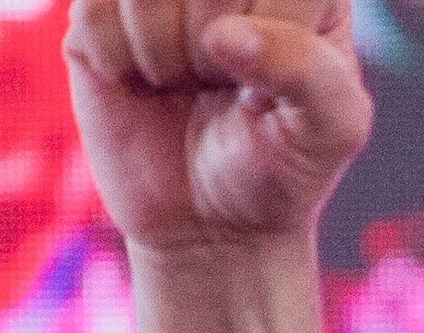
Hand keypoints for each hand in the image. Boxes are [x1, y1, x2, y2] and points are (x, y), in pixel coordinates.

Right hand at [64, 0, 369, 257]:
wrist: (209, 219)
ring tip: (182, 82)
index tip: (270, 88)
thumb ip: (311, 72)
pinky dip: (117, 60)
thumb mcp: (332, 130)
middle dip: (208, 49)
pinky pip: (91, 12)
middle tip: (218, 85)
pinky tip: (141, 81)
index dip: (269, 44)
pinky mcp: (98, 9)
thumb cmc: (282, 165)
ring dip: (162, 54)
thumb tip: (223, 35)